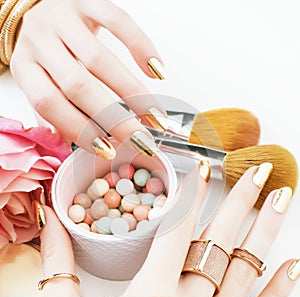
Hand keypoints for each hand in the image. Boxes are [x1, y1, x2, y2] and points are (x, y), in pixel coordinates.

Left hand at [10, 0, 165, 157]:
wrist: (45, 10)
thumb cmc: (48, 55)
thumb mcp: (42, 84)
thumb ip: (54, 114)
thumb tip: (75, 145)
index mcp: (26, 68)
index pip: (50, 104)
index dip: (80, 130)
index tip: (108, 150)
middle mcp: (39, 40)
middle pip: (78, 86)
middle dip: (113, 118)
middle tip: (139, 139)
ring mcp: (63, 16)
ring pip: (100, 60)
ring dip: (133, 93)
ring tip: (153, 116)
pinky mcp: (88, 0)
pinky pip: (119, 21)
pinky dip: (142, 48)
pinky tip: (157, 72)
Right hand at [38, 163, 297, 296]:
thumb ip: (58, 261)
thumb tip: (52, 217)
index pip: (177, 229)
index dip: (190, 194)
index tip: (201, 166)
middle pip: (220, 243)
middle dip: (241, 201)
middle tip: (259, 171)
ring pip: (245, 273)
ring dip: (264, 233)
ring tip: (283, 200)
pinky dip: (277, 292)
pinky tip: (293, 265)